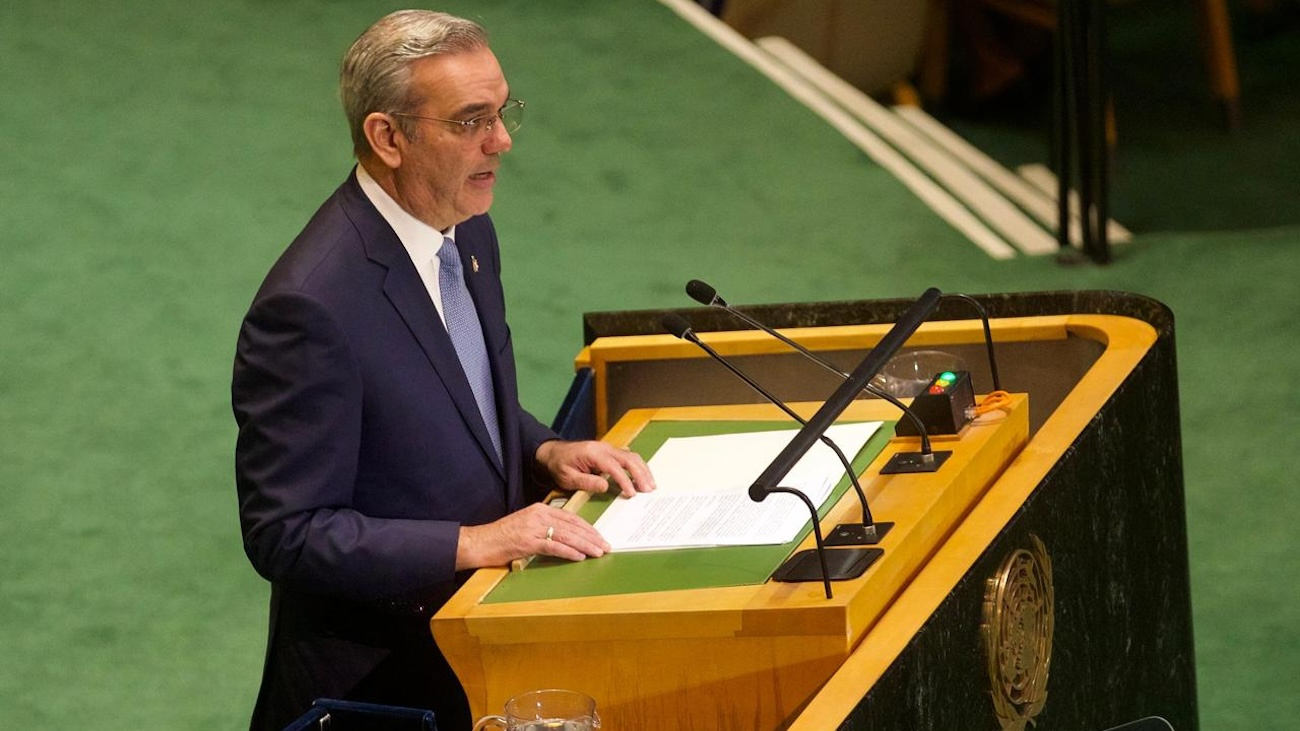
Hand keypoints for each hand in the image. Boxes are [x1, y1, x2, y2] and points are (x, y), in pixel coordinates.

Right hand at [456, 502, 610, 569]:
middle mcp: (538, 515)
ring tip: (598, 552)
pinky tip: (579, 556)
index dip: (587, 527)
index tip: (599, 536)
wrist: (479, 542)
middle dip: (591, 536)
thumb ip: (544, 527)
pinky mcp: (527, 542)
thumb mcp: (526, 526)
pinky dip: (569, 552)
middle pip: (572, 525)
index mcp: (539, 509)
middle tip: (605, 546)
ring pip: (566, 535)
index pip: (570, 517)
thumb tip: (566, 537)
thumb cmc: (501, 537)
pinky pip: (553, 546)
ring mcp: (532, 528)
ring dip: (585, 545)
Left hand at [535, 440, 655, 497]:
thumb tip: (606, 486)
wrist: (554, 453)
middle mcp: (604, 448)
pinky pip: (629, 458)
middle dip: (640, 474)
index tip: (632, 494)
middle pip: (628, 459)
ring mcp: (608, 448)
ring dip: (643, 470)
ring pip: (632, 457)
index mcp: (592, 453)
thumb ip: (586, 481)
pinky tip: (643, 478)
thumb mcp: (567, 477)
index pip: (613, 466)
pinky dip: (638, 467)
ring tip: (650, 486)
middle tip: (648, 490)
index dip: (625, 480)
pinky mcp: (611, 452)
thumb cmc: (559, 465)